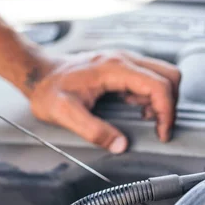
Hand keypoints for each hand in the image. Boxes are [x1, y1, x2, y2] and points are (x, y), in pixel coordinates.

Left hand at [28, 51, 180, 153]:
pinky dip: (149, 95)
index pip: (158, 84)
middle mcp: (121, 59)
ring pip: (160, 75)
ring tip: (142, 117)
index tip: (160, 132)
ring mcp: (120, 60)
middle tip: (156, 125)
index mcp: (112, 68)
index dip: (166, 111)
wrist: (36, 74)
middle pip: (167, 75)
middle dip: (168, 103)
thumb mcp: (64, 114)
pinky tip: (133, 108)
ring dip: (159, 99)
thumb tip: (119, 145)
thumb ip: (92, 130)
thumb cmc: (47, 90)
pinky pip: (147, 77)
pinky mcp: (118, 66)